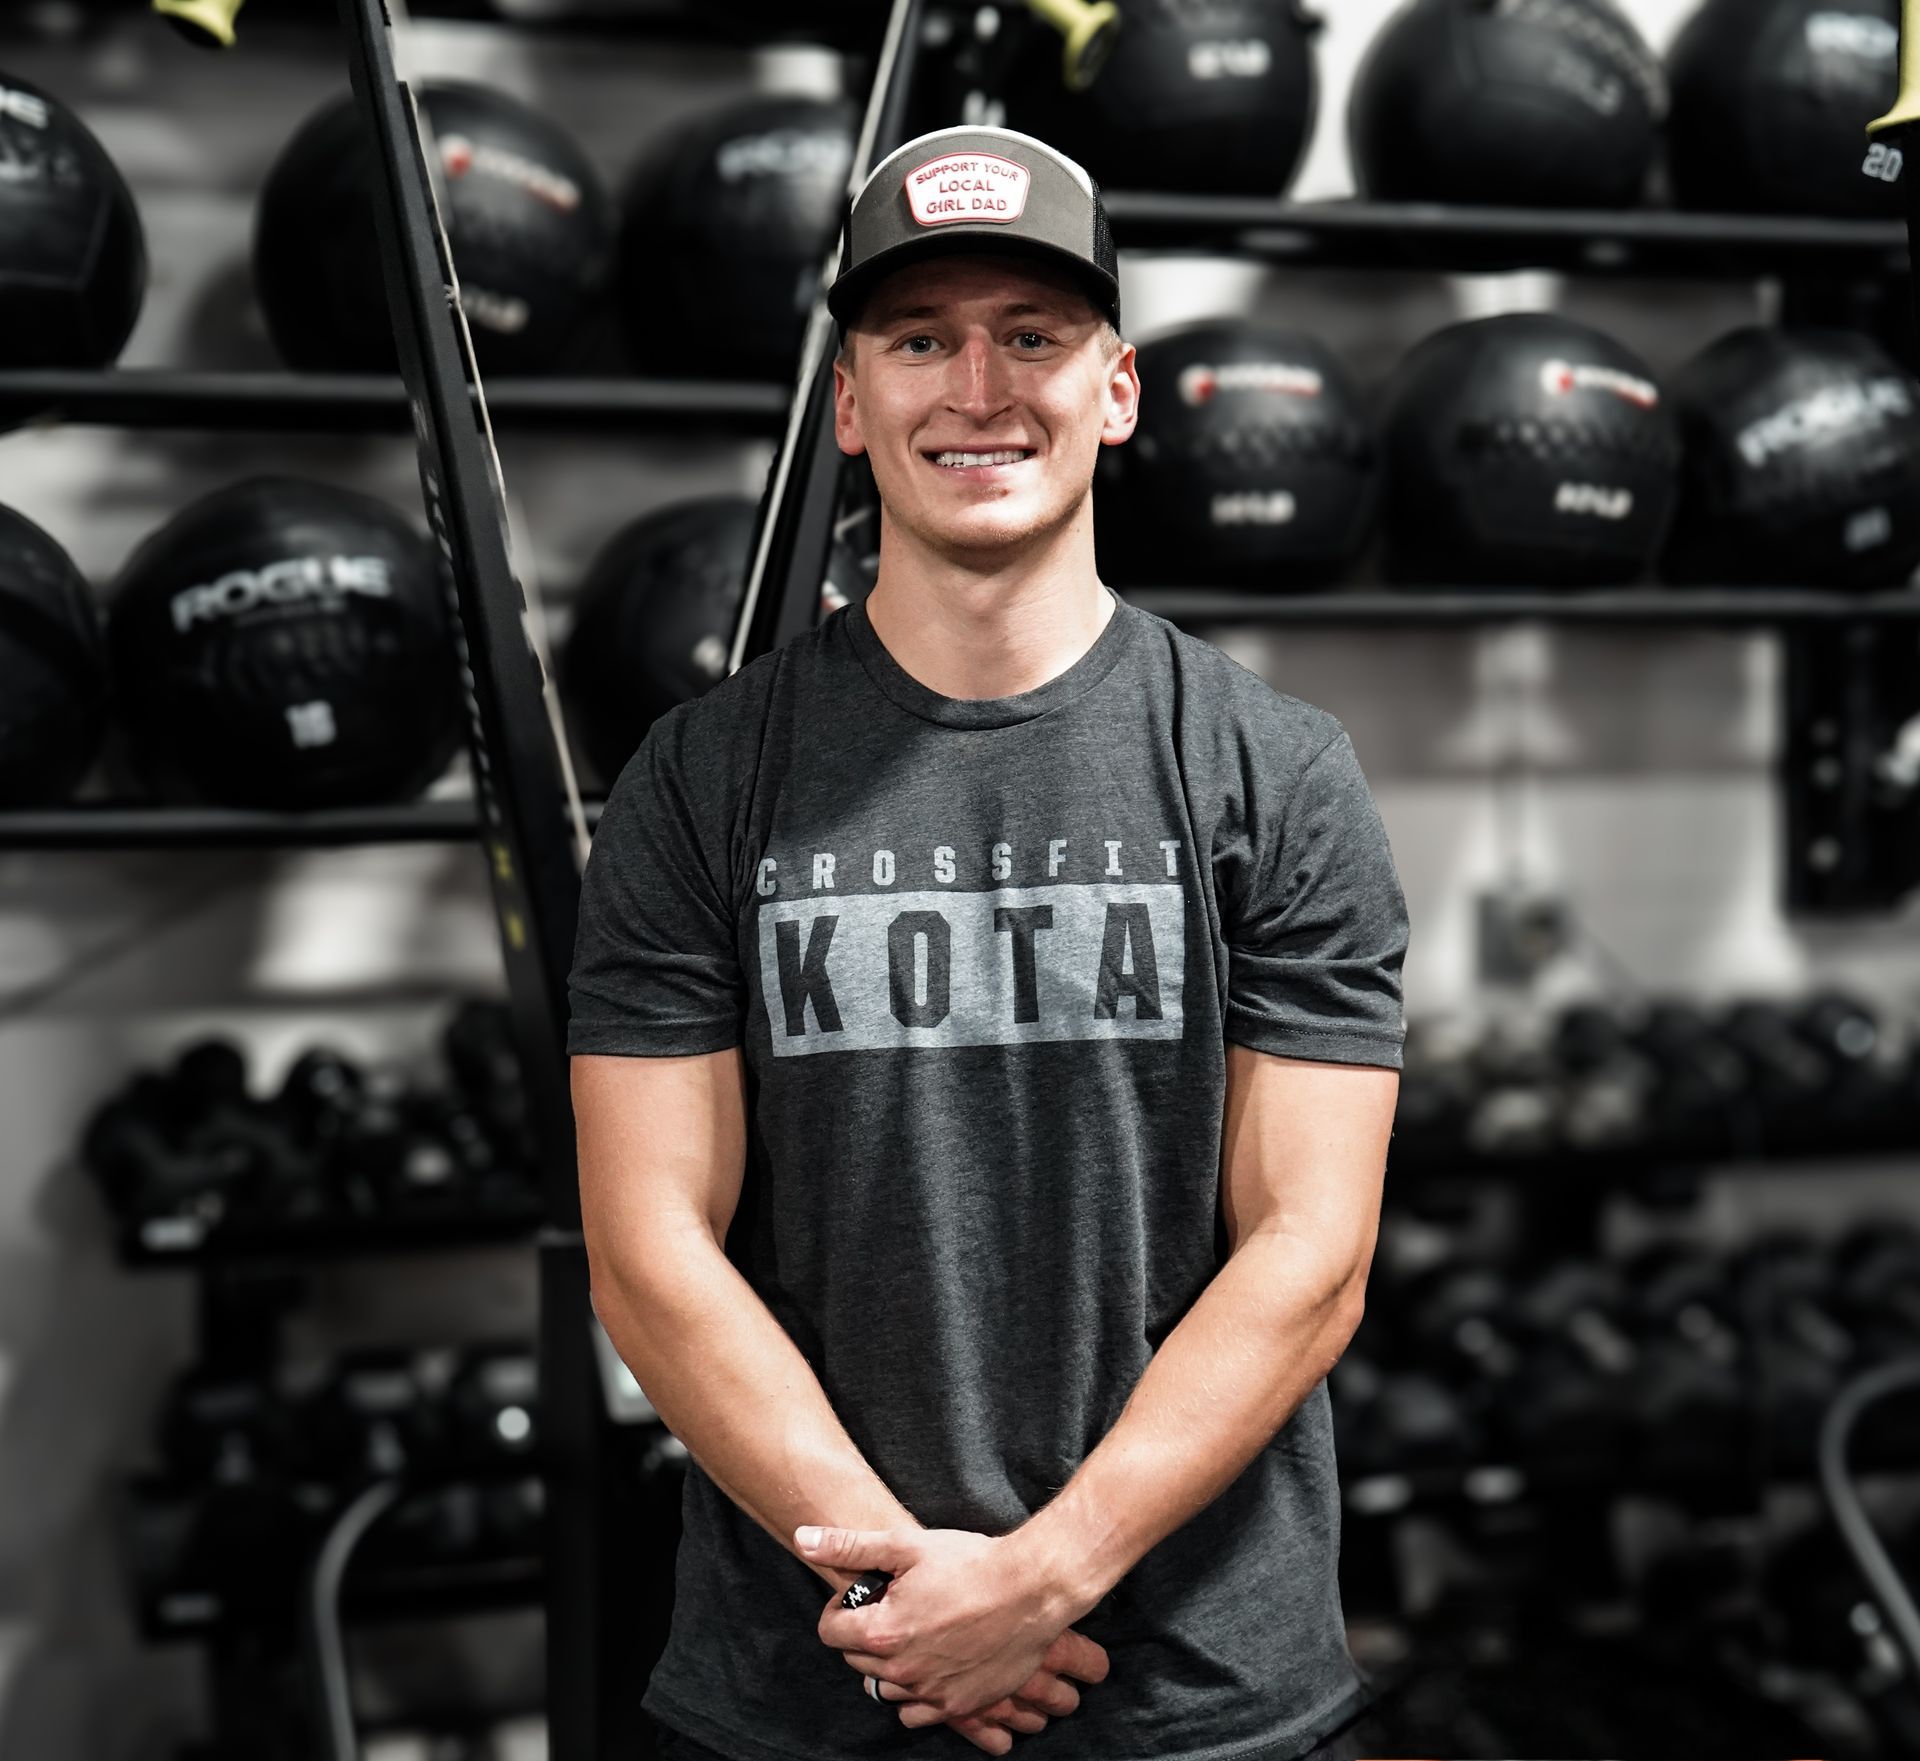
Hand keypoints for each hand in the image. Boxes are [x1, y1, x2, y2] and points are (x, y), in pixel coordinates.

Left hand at [802, 1525, 1106, 1733]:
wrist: (1032, 1590)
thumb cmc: (971, 1563)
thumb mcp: (907, 1545)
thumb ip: (850, 1547)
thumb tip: (803, 1538)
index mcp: (882, 1632)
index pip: (830, 1632)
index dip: (840, 1609)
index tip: (862, 1595)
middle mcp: (901, 1671)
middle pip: (855, 1660)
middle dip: (864, 1633)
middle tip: (893, 1606)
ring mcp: (931, 1693)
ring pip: (886, 1687)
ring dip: (889, 1663)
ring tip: (915, 1632)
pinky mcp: (959, 1706)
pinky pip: (918, 1712)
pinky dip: (917, 1691)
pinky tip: (934, 1661)